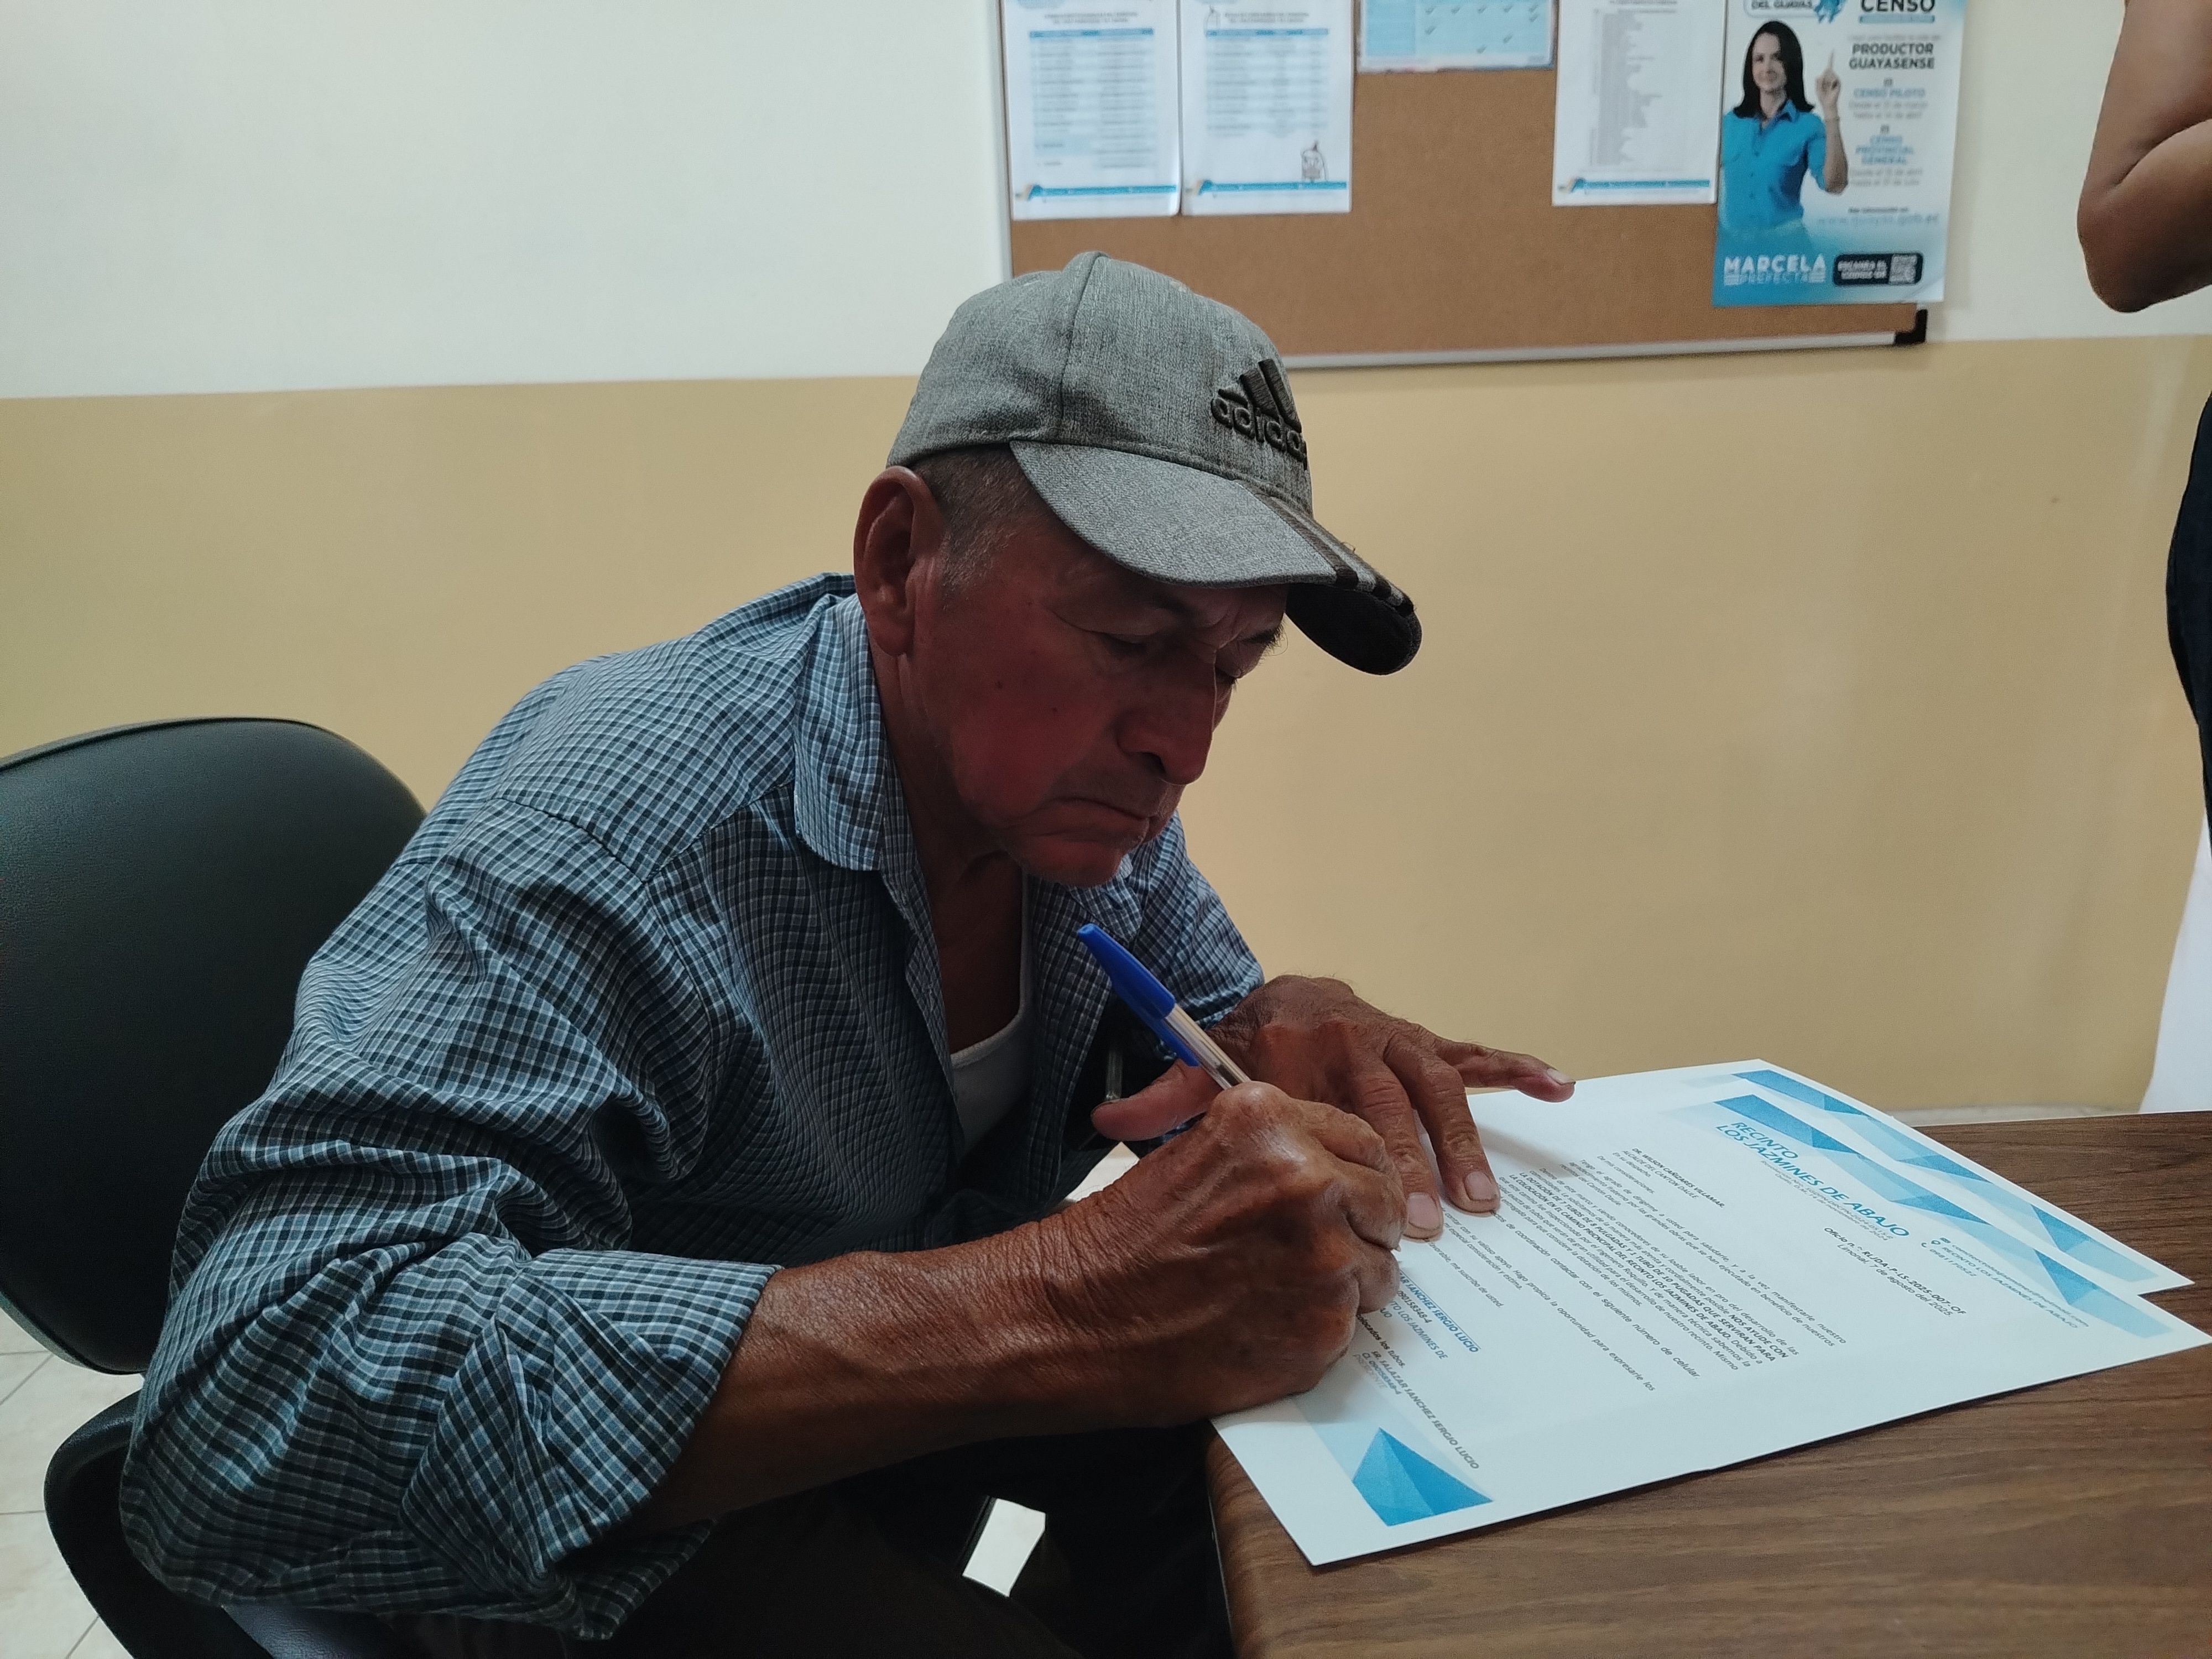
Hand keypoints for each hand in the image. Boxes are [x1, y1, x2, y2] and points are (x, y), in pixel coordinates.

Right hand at [1049, 1074, 1403, 1422]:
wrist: (1078, 1316)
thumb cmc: (1123, 1239)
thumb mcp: (1196, 1152)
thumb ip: (1272, 1148)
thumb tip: (1332, 1163)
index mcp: (1271, 1122)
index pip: (1362, 1141)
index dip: (1353, 1175)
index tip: (1342, 1197)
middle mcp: (1309, 1178)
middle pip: (1383, 1202)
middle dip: (1360, 1227)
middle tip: (1314, 1251)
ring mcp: (1324, 1254)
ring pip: (1379, 1269)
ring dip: (1344, 1283)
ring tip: (1278, 1293)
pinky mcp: (1326, 1324)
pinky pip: (1355, 1323)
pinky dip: (1321, 1329)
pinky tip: (1268, 1326)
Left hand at [1118, 976, 1571, 1237]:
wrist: (1280, 999)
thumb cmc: (1244, 1051)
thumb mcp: (1203, 1075)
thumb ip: (1162, 1105)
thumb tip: (1104, 1127)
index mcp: (1306, 1050)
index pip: (1342, 1108)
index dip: (1366, 1156)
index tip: (1383, 1208)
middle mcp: (1360, 1038)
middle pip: (1398, 1103)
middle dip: (1418, 1163)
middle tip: (1434, 1222)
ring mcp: (1400, 1040)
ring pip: (1440, 1088)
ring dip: (1464, 1143)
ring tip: (1482, 1199)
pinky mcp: (1428, 1045)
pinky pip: (1475, 1056)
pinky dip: (1517, 1068)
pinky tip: (1557, 1086)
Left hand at [1816, 54, 1840, 116]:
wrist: (1828, 104)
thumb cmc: (1823, 97)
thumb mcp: (1817, 89)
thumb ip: (1818, 82)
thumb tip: (1819, 76)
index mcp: (1827, 78)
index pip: (1829, 67)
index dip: (1831, 59)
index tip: (1833, 51)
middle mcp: (1833, 77)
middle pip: (1826, 72)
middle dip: (1823, 80)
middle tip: (1824, 88)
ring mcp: (1836, 79)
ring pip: (1828, 75)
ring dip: (1825, 83)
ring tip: (1827, 90)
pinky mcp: (1838, 82)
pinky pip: (1832, 79)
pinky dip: (1829, 85)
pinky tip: (1830, 89)